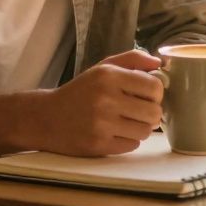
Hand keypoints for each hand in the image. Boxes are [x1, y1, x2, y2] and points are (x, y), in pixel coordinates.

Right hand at [30, 49, 163, 156]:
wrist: (46, 118)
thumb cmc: (81, 91)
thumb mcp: (103, 67)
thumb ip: (133, 60)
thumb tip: (159, 63)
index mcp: (109, 76)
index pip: (155, 87)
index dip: (156, 93)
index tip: (146, 95)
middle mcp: (105, 99)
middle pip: (154, 112)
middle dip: (151, 112)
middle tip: (138, 111)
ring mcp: (101, 124)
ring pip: (145, 131)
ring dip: (140, 128)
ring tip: (127, 122)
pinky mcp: (98, 145)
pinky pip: (132, 145)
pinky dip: (128, 140)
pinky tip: (115, 133)